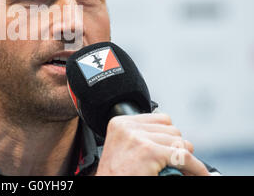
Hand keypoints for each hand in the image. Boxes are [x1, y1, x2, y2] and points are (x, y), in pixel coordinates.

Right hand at [95, 113, 209, 175]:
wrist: (105, 185)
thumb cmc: (116, 175)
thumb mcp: (123, 149)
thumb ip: (141, 137)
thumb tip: (174, 138)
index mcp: (120, 123)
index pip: (159, 119)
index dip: (169, 136)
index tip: (173, 150)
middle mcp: (127, 127)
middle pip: (171, 129)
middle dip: (177, 148)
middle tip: (179, 164)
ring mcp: (138, 138)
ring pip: (180, 142)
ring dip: (185, 159)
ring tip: (183, 171)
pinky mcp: (150, 152)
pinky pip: (184, 157)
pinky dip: (196, 168)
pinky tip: (198, 174)